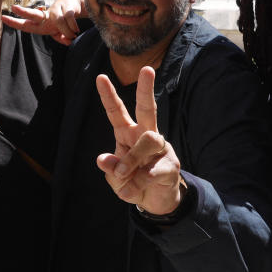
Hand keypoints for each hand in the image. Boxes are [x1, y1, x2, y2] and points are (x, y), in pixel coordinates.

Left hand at [1, 0, 83, 44]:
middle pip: (33, 14)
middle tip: (14, 7)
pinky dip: (73, 27)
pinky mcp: (65, 6)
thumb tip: (67, 42)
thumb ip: (59, 37)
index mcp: (40, 24)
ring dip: (67, 30)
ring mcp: (55, 9)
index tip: (3, 18)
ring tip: (74, 34)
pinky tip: (77, 30)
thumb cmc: (62, 19)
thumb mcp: (58, 31)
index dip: (15, 22)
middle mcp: (45, 16)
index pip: (25, 24)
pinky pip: (69, 19)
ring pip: (59, 21)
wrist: (74, 5)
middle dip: (24, 12)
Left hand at [95, 67, 184, 215]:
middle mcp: (145, 135)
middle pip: (147, 108)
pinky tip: (134, 189)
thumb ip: (110, 168)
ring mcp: (161, 148)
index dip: (108, 96)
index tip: (100, 77)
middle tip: (147, 69)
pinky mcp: (171, 165)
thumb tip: (104, 159)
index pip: (117, 112)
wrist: (155, 202)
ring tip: (123, 177)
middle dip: (146, 89)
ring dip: (130, 161)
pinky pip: (154, 169)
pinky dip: (139, 182)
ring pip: (148, 140)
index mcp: (127, 134)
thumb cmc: (133, 183)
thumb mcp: (115, 179)